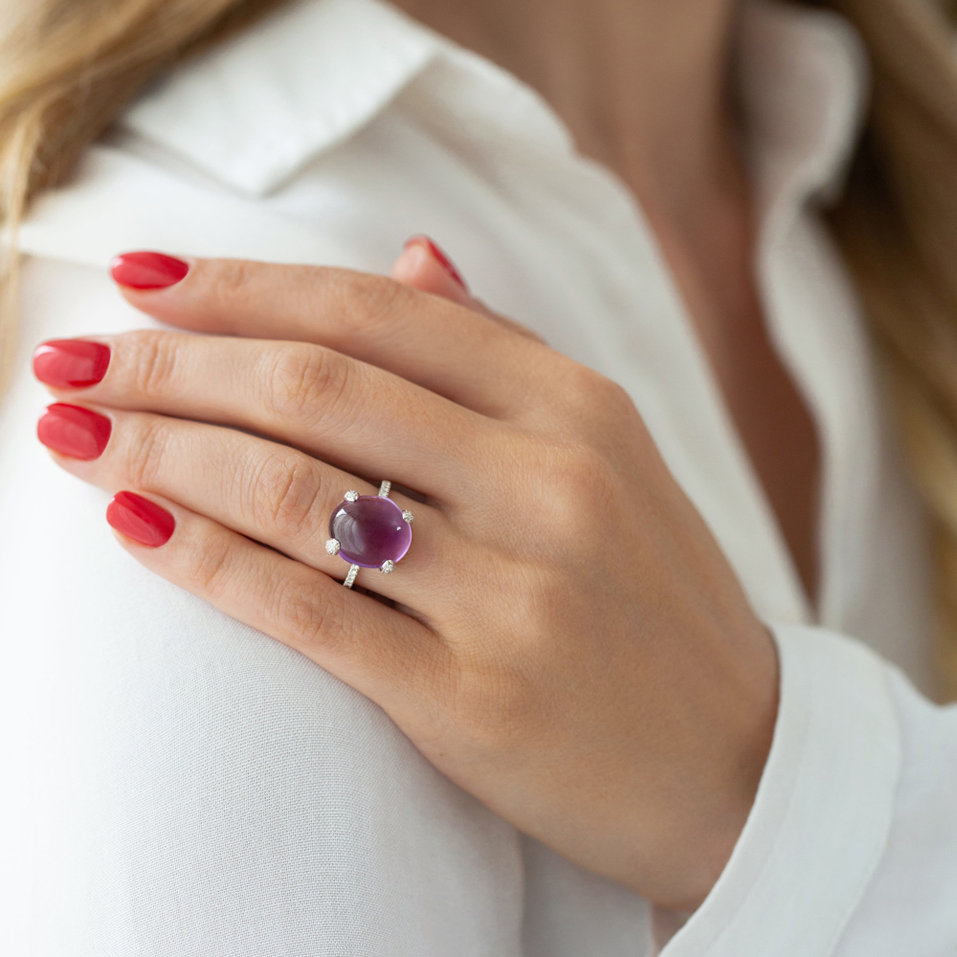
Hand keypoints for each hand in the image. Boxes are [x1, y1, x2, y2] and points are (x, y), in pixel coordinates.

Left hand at [32, 240, 778, 911]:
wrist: (740, 758)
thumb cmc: (659, 599)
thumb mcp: (608, 452)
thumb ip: (502, 353)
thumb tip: (412, 254)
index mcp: (579, 407)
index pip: (380, 312)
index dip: (246, 286)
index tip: (144, 280)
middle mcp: (550, 483)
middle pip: (317, 386)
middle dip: (172, 363)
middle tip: (72, 357)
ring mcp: (515, 594)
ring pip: (296, 490)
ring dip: (161, 452)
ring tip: (73, 432)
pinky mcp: (475, 700)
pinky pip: (310, 612)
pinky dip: (204, 561)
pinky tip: (131, 527)